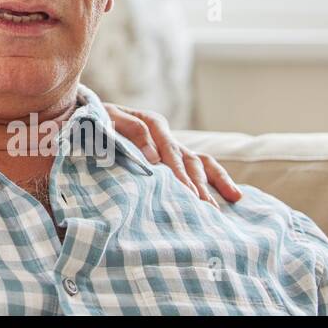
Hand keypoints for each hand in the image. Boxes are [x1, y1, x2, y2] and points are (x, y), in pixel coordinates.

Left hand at [102, 103, 241, 205]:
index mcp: (150, 123)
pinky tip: (235, 197)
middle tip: (204, 207)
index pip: (168, 148)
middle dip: (196, 184)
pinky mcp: (176, 157)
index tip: (183, 190)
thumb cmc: (97, 121)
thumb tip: (154, 158)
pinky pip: (202, 166)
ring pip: (199, 164)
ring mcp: (173, 147)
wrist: (92, 117)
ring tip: (216, 209)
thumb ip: (130, 131)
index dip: (176, 170)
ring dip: (210, 185)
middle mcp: (166, 135)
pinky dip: (219, 179)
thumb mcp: (106, 119)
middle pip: (187, 159)